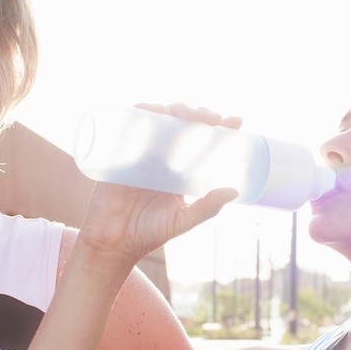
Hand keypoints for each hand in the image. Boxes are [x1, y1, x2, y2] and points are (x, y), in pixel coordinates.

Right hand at [78, 102, 242, 266]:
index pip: (203, 140)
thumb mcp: (183, 220)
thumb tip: (234, 190)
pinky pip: (131, 123)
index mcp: (181, 169)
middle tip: (213, 120)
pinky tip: (156, 112)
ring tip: (189, 116)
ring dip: (175, 108)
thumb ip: (207, 208)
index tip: (236, 121)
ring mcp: (142, 151)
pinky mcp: (121, 151)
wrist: (114, 241)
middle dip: (200, 113)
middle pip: (183, 122)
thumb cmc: (149, 232)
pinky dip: (142, 112)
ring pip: (161, 117)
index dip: (219, 126)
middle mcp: (163, 156)